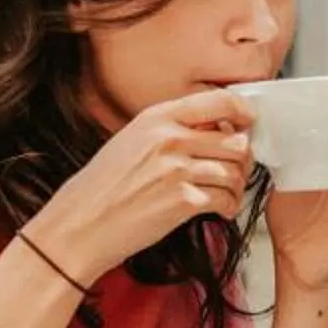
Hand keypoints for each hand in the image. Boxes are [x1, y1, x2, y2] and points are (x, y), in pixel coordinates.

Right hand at [26, 88, 256, 284]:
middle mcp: (168, 139)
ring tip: (226, 194)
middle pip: (237, 141)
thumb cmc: (102, 187)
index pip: (219, 101)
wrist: (79, 225)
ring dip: (237, 186)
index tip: (249, 124)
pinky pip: (227, 199)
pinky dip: (229, 207)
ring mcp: (176, 170)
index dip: (244, 113)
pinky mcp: (183, 201)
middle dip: (243, 159)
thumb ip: (171, 130)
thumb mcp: (132, 141)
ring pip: (236, 172)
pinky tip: (219, 210)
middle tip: (236, 170)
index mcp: (156, 118)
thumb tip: (216, 127)